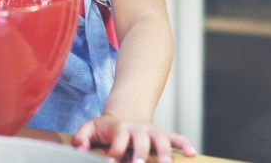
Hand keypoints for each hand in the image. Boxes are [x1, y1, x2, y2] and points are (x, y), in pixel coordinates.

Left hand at [71, 114, 196, 162]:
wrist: (124, 113)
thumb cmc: (106, 127)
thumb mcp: (90, 127)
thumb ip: (82, 137)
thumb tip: (80, 148)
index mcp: (119, 128)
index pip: (118, 138)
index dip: (115, 150)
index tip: (110, 160)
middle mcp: (137, 129)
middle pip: (141, 139)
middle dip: (141, 152)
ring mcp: (150, 131)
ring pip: (160, 138)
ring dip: (164, 151)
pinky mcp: (161, 134)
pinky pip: (175, 137)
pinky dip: (184, 143)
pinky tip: (191, 153)